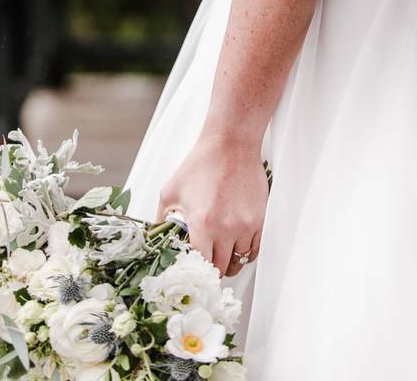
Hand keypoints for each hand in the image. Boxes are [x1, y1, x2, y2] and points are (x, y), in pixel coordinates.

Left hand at [156, 134, 268, 276]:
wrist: (230, 145)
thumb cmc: (200, 165)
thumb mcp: (170, 192)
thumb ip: (161, 220)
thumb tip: (157, 239)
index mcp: (202, 224)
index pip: (200, 264)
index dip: (195, 271)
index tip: (192, 271)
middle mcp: (226, 228)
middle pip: (221, 267)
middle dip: (211, 270)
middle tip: (205, 268)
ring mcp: (246, 225)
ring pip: (240, 261)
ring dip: (230, 263)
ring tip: (222, 259)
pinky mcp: (259, 219)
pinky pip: (255, 249)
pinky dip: (246, 253)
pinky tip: (237, 249)